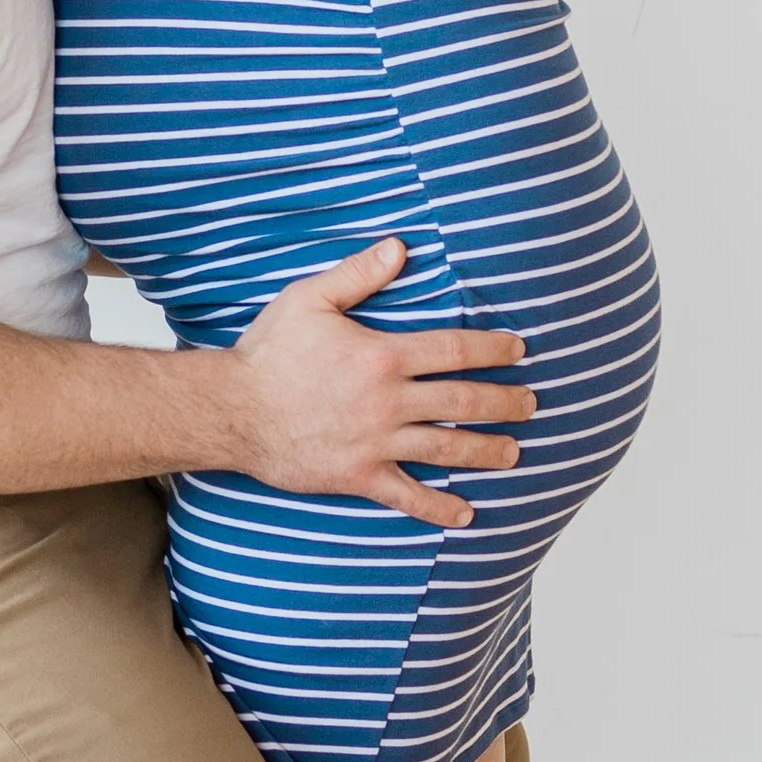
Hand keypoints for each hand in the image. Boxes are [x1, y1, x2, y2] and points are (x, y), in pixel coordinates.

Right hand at [227, 242, 533, 526]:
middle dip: (504, 402)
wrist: (231, 410)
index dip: (492, 348)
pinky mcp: (357, 476)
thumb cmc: (267, 352)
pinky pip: (407, 496)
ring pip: (446, 448)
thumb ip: (358, 274)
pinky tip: (466, 514)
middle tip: (531, 404)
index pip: (454, 349)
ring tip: (513, 453)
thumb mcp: (309, 299)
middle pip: (462, 401)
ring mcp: (375, 443)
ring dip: (486, 451)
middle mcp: (388, 401)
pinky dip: (439, 507)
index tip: (519, 350)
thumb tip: (400, 246)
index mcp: (382, 355)